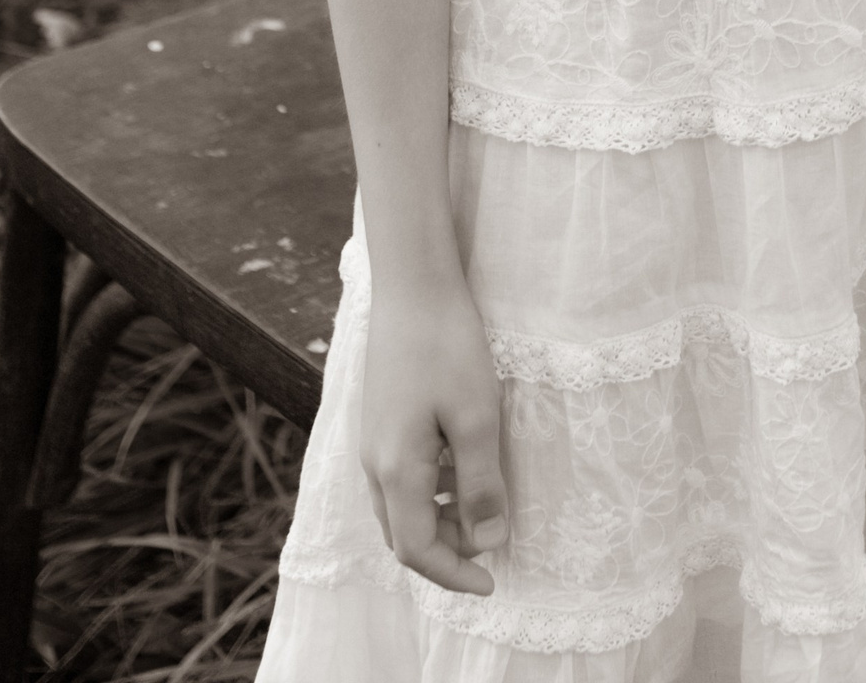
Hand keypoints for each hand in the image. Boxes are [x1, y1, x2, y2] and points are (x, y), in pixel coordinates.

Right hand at [360, 273, 508, 593]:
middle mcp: (374, 462)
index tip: (493, 582)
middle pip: (404, 534)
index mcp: (395, 470)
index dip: (454, 575)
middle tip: (492, 543)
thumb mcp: (476, 417)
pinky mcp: (380, 419)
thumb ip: (480, 486)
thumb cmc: (447, 346)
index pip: (417, 551)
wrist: (413, 284)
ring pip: (400, 506)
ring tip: (484, 505)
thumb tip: (487, 543)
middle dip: (447, 551)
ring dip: (440, 520)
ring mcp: (373, 440)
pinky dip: (430, 490)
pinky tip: (461, 465)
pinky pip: (399, 477)